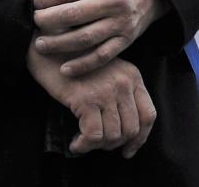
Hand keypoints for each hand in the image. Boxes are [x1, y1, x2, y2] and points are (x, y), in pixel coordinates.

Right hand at [26, 37, 155, 157]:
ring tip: (84, 143)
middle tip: (97, 145)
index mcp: (133, 76)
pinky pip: (93, 135)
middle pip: (131, 129)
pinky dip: (84, 145)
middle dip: (114, 144)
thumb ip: (119, 93)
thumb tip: (122, 132)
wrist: (49, 48)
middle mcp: (124, 83)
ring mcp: (106, 91)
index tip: (128, 150)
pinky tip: (76, 144)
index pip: (149, 114)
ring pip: (113, 135)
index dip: (140, 138)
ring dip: (97, 146)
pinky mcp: (86, 99)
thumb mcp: (107, 72)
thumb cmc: (75, 63)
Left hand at [33, 0, 167, 76]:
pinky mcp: (126, 40)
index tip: (36, 3)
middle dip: (47, 20)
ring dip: (58, 44)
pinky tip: (64, 69)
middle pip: (73, 14)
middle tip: (36, 22)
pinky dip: (82, 65)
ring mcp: (121, 22)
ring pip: (84, 38)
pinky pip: (101, 56)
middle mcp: (115, 1)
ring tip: (41, 44)